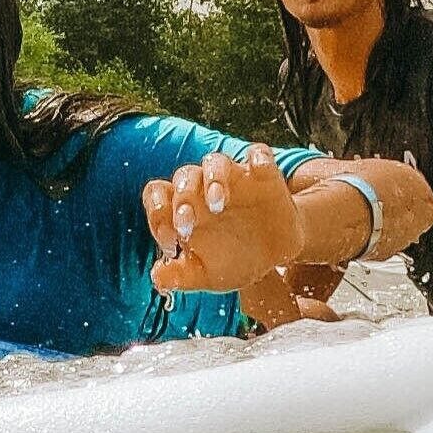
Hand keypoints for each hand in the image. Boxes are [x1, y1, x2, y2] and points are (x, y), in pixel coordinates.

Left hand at [144, 144, 304, 293]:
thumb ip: (180, 275)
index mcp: (184, 209)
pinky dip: (258, 158)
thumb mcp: (206, 275)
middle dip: (182, 199)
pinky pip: (259, 154)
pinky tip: (258, 169)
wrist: (275, 258)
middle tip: (187, 226)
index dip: (157, 213)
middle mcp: (204, 188)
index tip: (169, 244)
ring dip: (213, 178)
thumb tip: (157, 278)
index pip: (158, 194)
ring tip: (218, 203)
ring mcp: (234, 178)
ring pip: (216, 161)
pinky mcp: (264, 175)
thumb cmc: (233, 261)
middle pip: (185, 176)